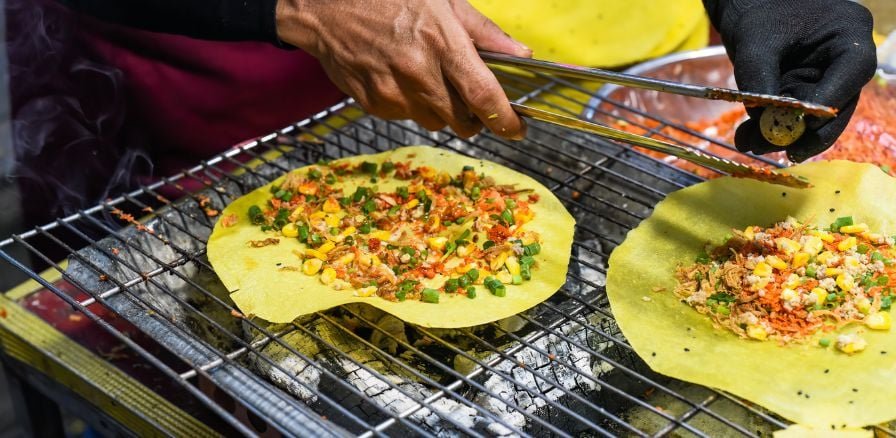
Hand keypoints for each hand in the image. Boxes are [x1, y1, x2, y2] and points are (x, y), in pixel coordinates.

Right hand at [275, 0, 531, 139]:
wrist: (325, 5)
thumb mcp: (443, 0)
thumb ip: (484, 32)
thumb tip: (520, 55)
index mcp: (440, 42)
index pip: (483, 96)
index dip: (505, 119)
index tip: (517, 129)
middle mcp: (416, 72)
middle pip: (461, 119)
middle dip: (474, 117)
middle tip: (473, 102)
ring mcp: (391, 91)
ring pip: (433, 122)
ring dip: (442, 110)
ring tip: (430, 79)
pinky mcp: (372, 103)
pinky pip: (405, 117)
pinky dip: (412, 105)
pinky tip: (402, 78)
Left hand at [705, 0, 876, 161]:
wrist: (744, 5)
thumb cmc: (758, 11)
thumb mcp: (757, 42)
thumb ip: (760, 78)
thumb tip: (763, 121)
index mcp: (847, 33)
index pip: (852, 72)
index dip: (830, 102)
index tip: (804, 125)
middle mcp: (842, 60)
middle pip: (836, 105)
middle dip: (806, 132)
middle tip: (781, 151)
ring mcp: (823, 77)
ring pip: (812, 117)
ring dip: (781, 135)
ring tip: (749, 144)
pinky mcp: (802, 89)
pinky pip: (791, 115)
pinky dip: (768, 128)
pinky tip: (746, 138)